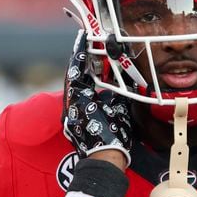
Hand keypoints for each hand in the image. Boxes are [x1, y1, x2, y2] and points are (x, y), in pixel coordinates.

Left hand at [62, 31, 132, 163]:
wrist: (104, 160)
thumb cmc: (112, 133)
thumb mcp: (120, 106)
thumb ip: (121, 88)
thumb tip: (126, 74)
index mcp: (78, 96)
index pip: (78, 67)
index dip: (81, 50)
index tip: (83, 35)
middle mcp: (69, 103)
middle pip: (73, 76)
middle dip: (81, 61)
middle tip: (89, 47)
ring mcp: (70, 113)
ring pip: (74, 87)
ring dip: (83, 74)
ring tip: (94, 64)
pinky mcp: (74, 121)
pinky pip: (78, 98)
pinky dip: (85, 88)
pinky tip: (95, 86)